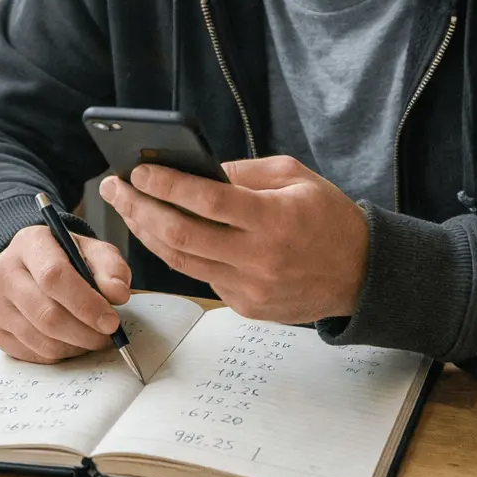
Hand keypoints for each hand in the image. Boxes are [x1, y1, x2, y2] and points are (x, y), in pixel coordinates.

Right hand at [0, 224, 130, 362]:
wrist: (35, 266)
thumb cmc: (68, 258)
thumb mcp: (95, 252)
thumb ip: (111, 268)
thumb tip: (117, 294)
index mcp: (30, 243)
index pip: (53, 276)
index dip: (85, 303)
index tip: (110, 321)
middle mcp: (3, 271)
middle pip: (46, 313)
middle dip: (84, 331)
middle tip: (107, 336)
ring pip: (40, 338)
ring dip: (74, 345)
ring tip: (92, 337)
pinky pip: (31, 353)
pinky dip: (58, 354)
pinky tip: (71, 341)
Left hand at [99, 155, 368, 323]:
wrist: (362, 274)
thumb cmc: (330, 218)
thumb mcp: (296, 178)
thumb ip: (245, 173)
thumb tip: (194, 169)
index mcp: (275, 220)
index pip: (208, 202)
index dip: (167, 186)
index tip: (138, 172)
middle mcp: (259, 258)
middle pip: (181, 236)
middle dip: (139, 209)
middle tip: (114, 188)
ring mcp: (250, 288)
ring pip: (181, 262)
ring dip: (147, 233)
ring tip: (127, 207)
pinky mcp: (246, 307)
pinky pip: (201, 277)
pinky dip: (176, 254)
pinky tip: (160, 232)